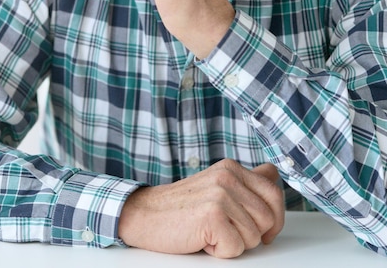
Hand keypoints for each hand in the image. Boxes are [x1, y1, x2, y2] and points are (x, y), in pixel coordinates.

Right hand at [118, 159, 283, 257]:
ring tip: (211, 232)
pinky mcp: (213, 214)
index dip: (275, 214)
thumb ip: (244, 184)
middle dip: (254, 233)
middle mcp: (228, 176)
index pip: (274, 187)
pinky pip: (237, 248)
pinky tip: (204, 239)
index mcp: (232, 168)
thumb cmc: (181, 207)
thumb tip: (273, 178)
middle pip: (269, 216)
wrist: (146, 215)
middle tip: (228, 232)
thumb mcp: (217, 186)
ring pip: (255, 236)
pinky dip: (221, 252)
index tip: (264, 228)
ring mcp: (221, 194)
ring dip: (235, 243)